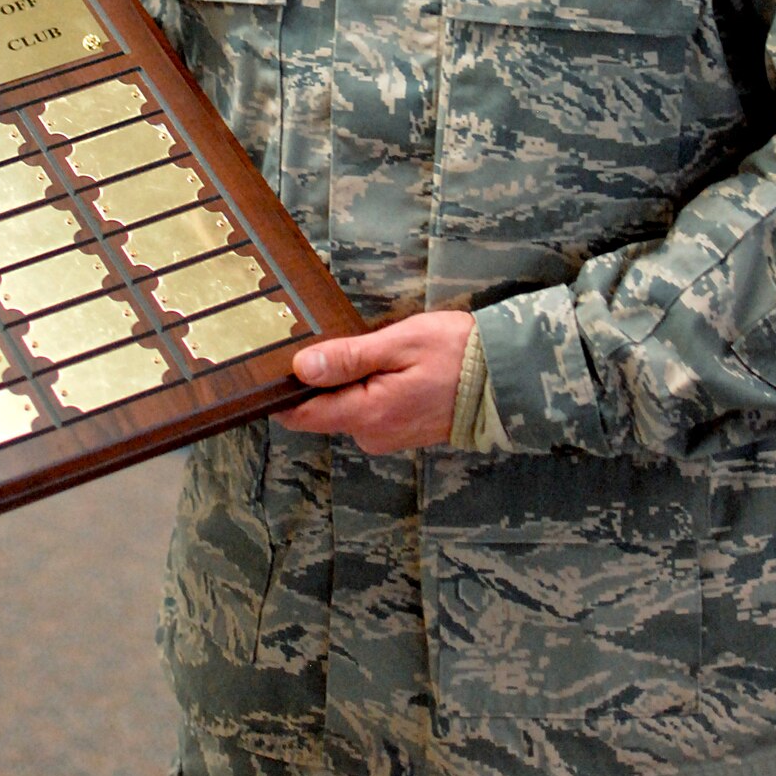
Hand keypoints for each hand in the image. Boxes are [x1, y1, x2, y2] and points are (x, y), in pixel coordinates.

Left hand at [279, 310, 473, 453]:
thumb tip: (301, 367)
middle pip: (322, 410)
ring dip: (346, 383)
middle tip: (330, 339)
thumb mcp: (399, 344)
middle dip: (319, 380)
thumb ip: (348, 358)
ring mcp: (387, 437)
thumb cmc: (455, 354)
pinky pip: (367, 411)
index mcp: (368, 414)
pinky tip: (382, 365)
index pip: (302, 415)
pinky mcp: (399, 432)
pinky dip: (366, 389)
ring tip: (366, 348)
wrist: (504, 379)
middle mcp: (372, 435)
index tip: (272, 365)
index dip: (282, 392)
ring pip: (345, 409)